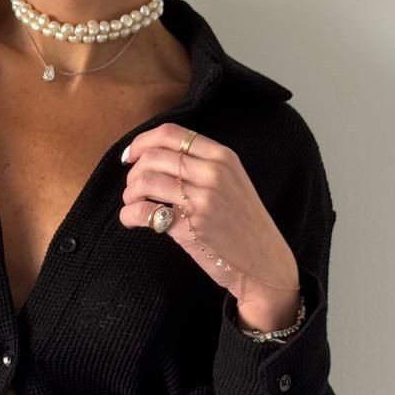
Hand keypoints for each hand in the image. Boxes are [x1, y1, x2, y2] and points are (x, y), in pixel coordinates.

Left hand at [119, 122, 300, 320]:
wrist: (265, 261)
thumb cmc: (244, 223)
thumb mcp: (233, 182)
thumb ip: (203, 165)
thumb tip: (156, 157)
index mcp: (222, 157)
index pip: (171, 133)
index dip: (142, 142)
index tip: (130, 156)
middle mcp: (212, 173)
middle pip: (153, 156)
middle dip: (134, 171)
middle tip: (132, 188)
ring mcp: (202, 199)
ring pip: (146, 180)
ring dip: (130, 193)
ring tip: (132, 204)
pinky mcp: (190, 226)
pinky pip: (145, 211)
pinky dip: (129, 215)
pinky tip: (131, 220)